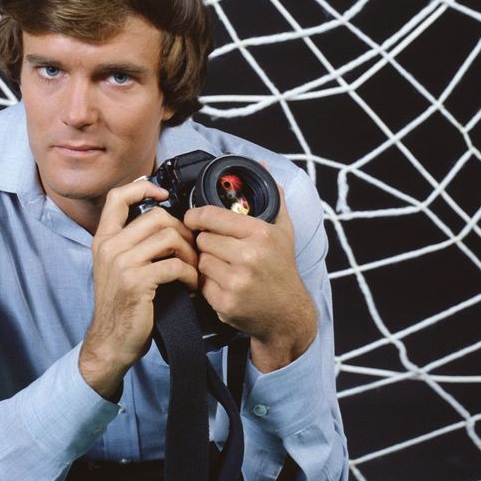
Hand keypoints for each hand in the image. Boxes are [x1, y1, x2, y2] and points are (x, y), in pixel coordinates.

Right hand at [79, 178, 199, 398]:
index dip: (142, 187)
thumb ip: (130, 243)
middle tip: (191, 249)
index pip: (117, 196)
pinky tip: (191, 285)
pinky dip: (190, 274)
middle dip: (182, 231)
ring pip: (169, 237)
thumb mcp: (115, 267)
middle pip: (156, 216)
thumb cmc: (121, 305)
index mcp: (103, 239)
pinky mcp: (137, 282)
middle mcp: (109, 246)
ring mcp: (122, 263)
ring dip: (190, 254)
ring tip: (193, 269)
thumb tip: (163, 220)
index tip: (162, 195)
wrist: (110, 342)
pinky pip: (174, 265)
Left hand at [184, 179, 316, 372]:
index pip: (211, 216)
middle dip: (207, 242)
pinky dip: (208, 283)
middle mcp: (249, 256)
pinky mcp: (226, 303)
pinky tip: (224, 283)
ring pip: (200, 260)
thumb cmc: (282, 269)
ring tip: (224, 265)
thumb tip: (262, 166)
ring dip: (206, 261)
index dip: (196, 216)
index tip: (193, 218)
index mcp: (260, 234)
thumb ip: (272, 197)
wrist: (287, 315)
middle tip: (219, 247)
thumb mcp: (283, 230)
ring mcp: (237, 281)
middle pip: (203, 239)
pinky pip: (201, 282)